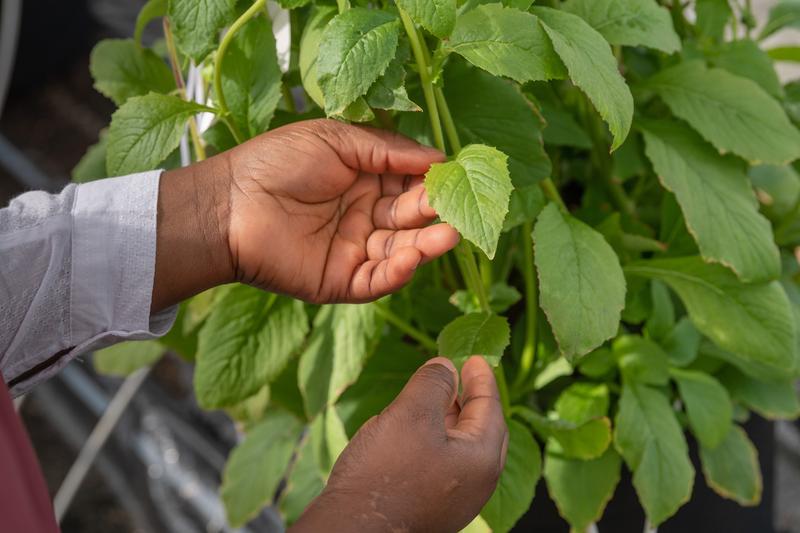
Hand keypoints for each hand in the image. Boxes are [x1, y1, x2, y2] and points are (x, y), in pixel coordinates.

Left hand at [151, 119, 459, 310]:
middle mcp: (366, 215)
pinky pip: (378, 280)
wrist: (229, 205)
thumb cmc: (275, 163)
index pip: (410, 182)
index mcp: (364, 179)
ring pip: (402, 251)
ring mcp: (355, 250)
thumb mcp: (335, 140)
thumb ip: (386, 149)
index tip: (457, 176)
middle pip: (411, 218)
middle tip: (455, 208)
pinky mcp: (342, 281)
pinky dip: (398, 272)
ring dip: (427, 245)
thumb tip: (438, 158)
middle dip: (434, 212)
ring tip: (448, 236)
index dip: (432, 180)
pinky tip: (412, 258)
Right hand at [291, 356, 508, 532]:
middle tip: (460, 377)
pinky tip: (415, 433)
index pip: (490, 408)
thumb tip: (446, 367)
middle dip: (471, 401)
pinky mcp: (433, 509)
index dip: (482, 379)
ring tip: (436, 399)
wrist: (355, 530)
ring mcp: (456, 501)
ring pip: (462, 450)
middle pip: (482, 431)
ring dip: (452, 421)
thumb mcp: (410, 414)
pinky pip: (445, 466)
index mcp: (481, 459)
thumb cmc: (385, 473)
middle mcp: (477, 484)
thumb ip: (433, 384)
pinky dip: (438, 441)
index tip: (476, 358)